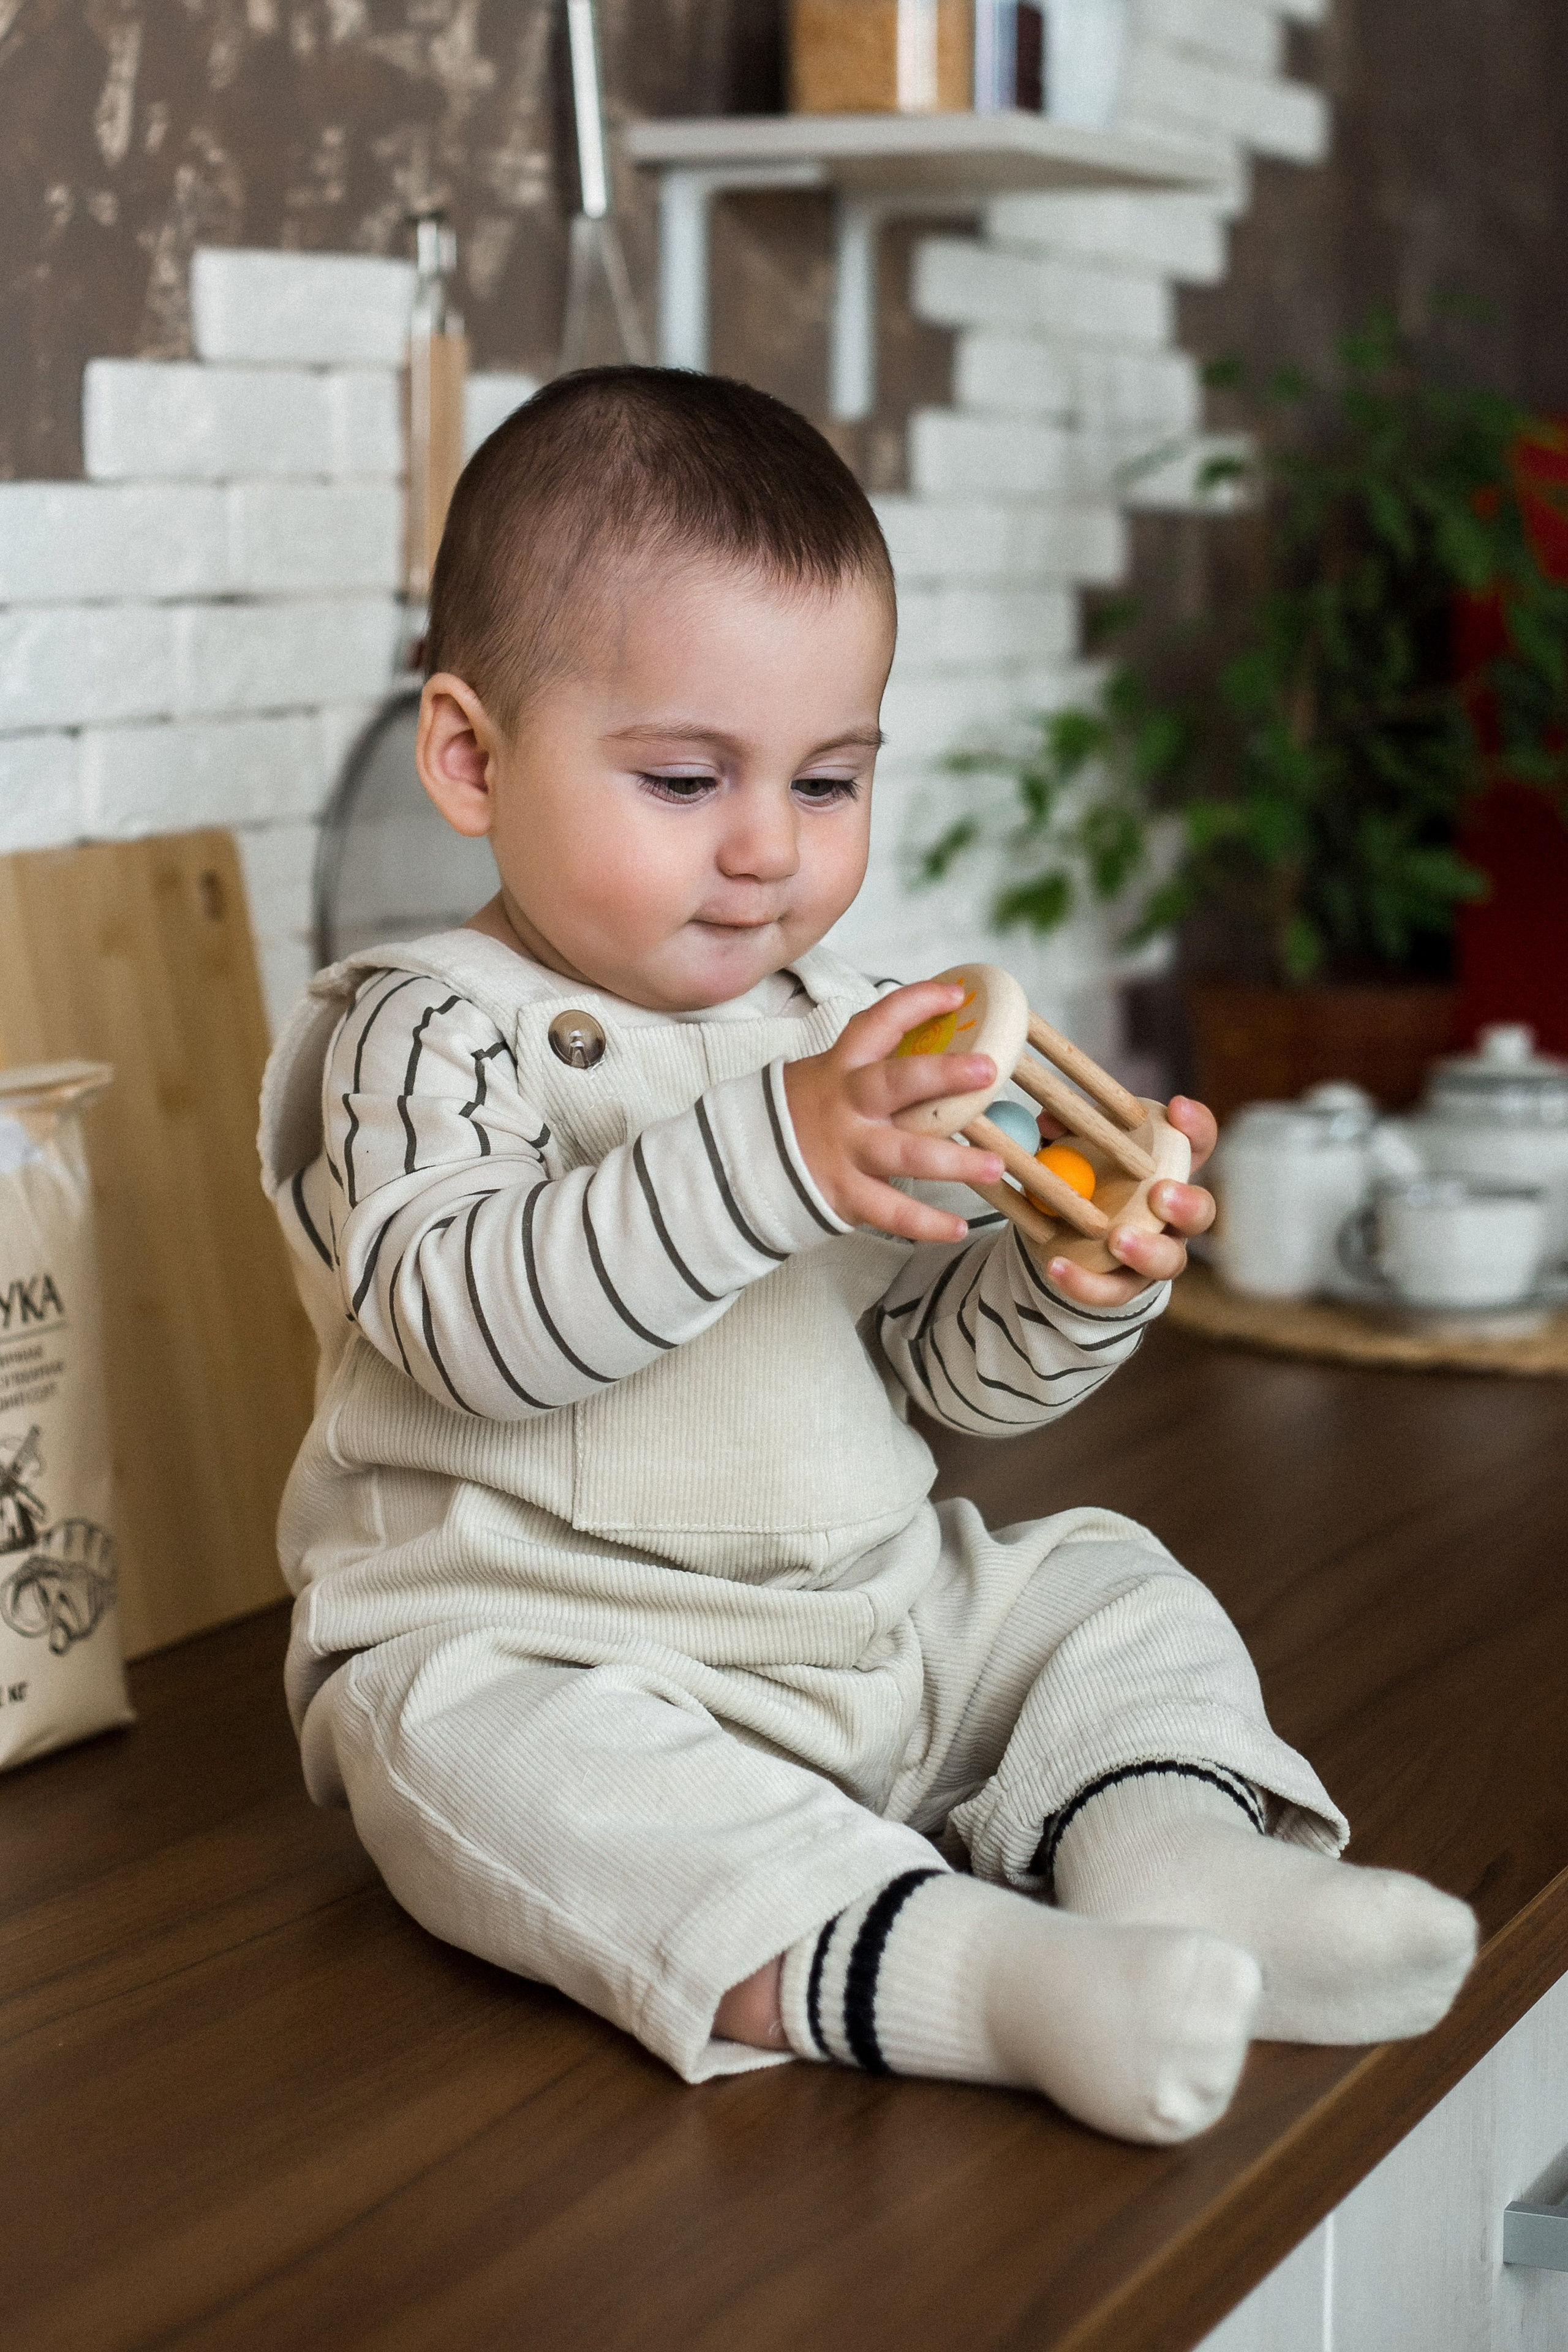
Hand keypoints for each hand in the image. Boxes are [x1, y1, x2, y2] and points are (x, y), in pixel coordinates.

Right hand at [783, 982, 1003, 1244]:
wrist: (742, 1160)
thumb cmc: (803, 1112)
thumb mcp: (829, 1076)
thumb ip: (876, 1065)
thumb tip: (944, 1050)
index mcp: (843, 1066)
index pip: (878, 1022)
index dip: (917, 1004)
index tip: (957, 995)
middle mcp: (847, 1104)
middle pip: (895, 1084)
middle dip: (942, 1075)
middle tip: (986, 1070)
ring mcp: (847, 1150)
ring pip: (907, 1155)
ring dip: (955, 1162)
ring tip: (995, 1166)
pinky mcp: (845, 1194)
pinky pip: (891, 1212)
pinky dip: (926, 1224)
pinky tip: (958, 1229)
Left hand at [1036, 1094, 1217, 1310]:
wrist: (1059, 1239)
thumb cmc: (1081, 1181)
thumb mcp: (1072, 1152)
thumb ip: (1064, 1134)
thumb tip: (1046, 1119)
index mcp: (1167, 1171)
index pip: (1197, 1145)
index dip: (1195, 1127)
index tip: (1176, 1108)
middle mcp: (1172, 1217)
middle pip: (1201, 1213)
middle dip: (1186, 1203)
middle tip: (1161, 1193)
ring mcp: (1154, 1255)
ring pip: (1169, 1261)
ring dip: (1148, 1251)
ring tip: (1118, 1240)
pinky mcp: (1123, 1287)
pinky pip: (1112, 1291)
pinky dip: (1085, 1282)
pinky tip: (1057, 1267)